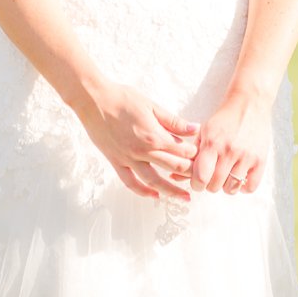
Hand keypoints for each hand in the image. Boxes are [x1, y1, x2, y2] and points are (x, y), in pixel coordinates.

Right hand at [73, 82, 200, 200]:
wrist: (94, 101)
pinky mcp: (115, 162)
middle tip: (201, 179)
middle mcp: (142, 151)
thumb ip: (174, 122)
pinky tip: (154, 196)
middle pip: (172, 167)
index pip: (182, 152)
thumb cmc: (124, 99)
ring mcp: (127, 159)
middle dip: (189, 174)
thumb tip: (195, 129)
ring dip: (170, 190)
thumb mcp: (153, 106)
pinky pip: (130, 182)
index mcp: (154, 136)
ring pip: (152, 181)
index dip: (195, 155)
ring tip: (184, 197)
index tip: (203, 157)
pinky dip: (142, 191)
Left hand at [190, 88, 272, 196]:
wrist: (249, 102)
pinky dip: (244, 186)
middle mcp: (230, 151)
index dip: (197, 184)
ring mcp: (247, 156)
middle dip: (210, 184)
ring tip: (227, 175)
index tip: (199, 181)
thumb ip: (192, 154)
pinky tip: (240, 176)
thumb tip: (175, 176)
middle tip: (213, 175)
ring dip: (226, 185)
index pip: (200, 178)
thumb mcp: (204, 131)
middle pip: (214, 186)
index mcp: (212, 144)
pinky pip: (250, 187)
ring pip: (231, 189)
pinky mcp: (260, 159)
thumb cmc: (224, 118)